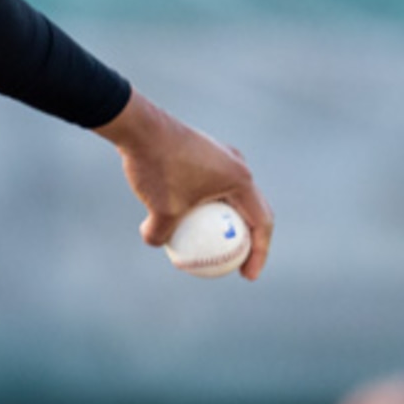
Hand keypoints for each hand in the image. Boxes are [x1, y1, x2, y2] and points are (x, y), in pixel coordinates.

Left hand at [93, 91, 273, 280]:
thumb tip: (157, 243)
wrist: (141, 126)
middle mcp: (238, 166)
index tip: (248, 276)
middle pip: (253, 210)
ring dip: (226, 222)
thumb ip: (160, 235)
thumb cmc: (156, 168)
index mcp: (240, 180)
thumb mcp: (160, 210)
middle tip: (237, 265)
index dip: (259, 254)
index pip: (262, 224)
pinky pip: (214, 186)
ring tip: (213, 245)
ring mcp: (223, 156)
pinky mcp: (206, 152)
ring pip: (232, 197)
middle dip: (249, 241)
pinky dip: (208, 205)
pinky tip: (186, 218)